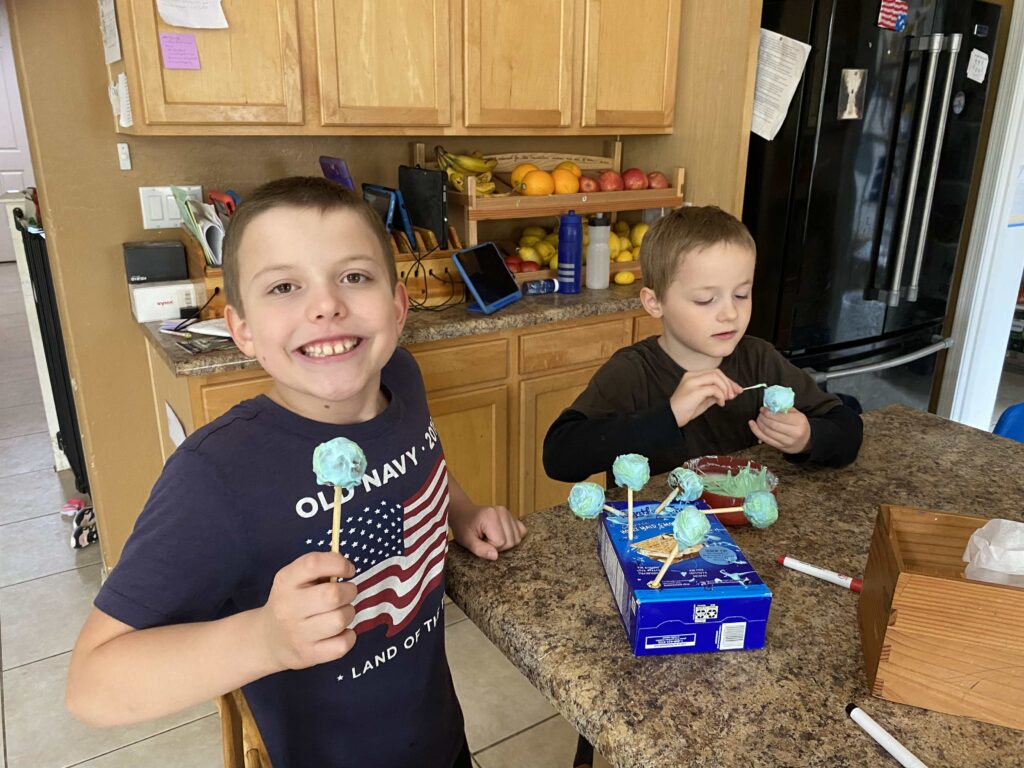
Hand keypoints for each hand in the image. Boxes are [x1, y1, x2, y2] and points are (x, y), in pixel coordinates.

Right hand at [258, 551, 357, 670]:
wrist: (267, 639)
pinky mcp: (309, 655)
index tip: (348, 571)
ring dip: (349, 613)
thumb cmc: (291, 602)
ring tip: (340, 613)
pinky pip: (342, 644)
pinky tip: (340, 632)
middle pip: (332, 595)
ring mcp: (298, 634)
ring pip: (340, 619)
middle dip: (349, 591)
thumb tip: (346, 568)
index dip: (338, 564)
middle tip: (347, 593)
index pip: (314, 564)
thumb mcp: (294, 579)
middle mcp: (289, 607)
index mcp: (286, 581)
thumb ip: (319, 569)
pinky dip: (349, 636)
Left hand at [451, 504, 526, 560]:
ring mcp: (509, 513)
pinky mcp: (512, 516)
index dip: (490, 546)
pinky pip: (521, 531)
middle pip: (512, 541)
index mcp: (491, 516)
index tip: (480, 541)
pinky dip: (513, 537)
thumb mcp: (466, 540)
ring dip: (506, 542)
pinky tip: (502, 535)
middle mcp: (503, 512)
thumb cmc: (463, 526)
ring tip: (492, 537)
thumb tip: (495, 556)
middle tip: (485, 540)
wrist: (463, 512)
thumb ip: (480, 549)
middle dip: (499, 546)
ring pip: (517, 538)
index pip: (501, 542)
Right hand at [669, 369, 742, 427]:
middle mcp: (692, 375)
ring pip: (716, 378)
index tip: (737, 389)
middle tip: (734, 395)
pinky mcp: (694, 390)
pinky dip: (720, 395)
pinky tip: (720, 403)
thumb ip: (716, 393)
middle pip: (717, 373)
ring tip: (726, 400)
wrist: (672, 417)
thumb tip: (732, 391)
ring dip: (725, 389)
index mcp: (693, 375)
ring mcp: (692, 381)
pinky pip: (713, 388)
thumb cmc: (686, 409)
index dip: (728, 380)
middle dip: (729, 383)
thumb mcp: (704, 399)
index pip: (715, 372)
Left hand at [748, 407, 810, 454]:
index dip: (769, 412)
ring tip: (758, 418)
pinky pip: (765, 439)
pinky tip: (752, 425)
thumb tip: (771, 404)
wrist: (806, 441)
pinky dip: (756, 431)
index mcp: (799, 422)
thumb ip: (785, 408)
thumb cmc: (800, 425)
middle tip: (760, 413)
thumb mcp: (797, 414)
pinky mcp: (780, 447)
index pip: (780, 417)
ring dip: (759, 423)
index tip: (763, 409)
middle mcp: (794, 433)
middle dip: (763, 417)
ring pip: (768, 432)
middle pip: (773, 425)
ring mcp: (787, 442)